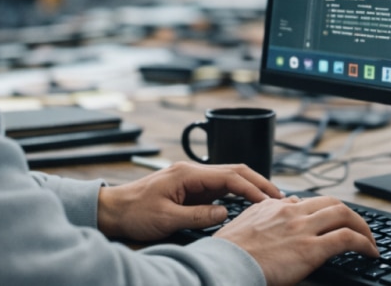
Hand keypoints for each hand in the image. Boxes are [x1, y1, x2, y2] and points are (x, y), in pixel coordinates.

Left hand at [97, 161, 281, 241]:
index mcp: (187, 174)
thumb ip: (198, 216)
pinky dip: (235, 193)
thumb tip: (225, 213)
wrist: (112, 210)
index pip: (229, 177)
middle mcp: (190, 172)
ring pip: (227, 177)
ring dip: (248, 187)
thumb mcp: (167, 219)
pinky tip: (245, 203)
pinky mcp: (187, 187)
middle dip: (258, 182)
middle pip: (233, 171)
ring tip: (268, 200)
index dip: (252, 189)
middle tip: (278, 197)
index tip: (268, 201)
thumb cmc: (133, 213)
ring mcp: (189, 178)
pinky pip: (217, 187)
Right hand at [215, 196, 377, 285]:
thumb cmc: (229, 253)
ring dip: (363, 228)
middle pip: (332, 202)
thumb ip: (262, 215)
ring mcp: (302, 228)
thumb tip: (280, 206)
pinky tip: (370, 253)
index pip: (307, 201)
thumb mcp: (243, 225)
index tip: (332, 223)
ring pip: (344, 215)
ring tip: (371, 242)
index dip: (325, 211)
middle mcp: (291, 212)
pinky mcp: (311, 248)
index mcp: (273, 207)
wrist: (225, 264)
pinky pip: (347, 238)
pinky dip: (365, 243)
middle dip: (351, 216)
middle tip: (360, 230)